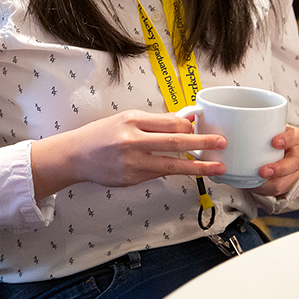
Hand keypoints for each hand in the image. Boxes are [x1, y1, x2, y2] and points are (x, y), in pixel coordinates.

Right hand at [31, 110, 225, 198]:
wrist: (76, 155)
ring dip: (198, 167)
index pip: (169, 122)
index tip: (205, 128)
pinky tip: (185, 171)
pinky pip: (158, 175)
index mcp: (132, 121)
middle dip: (202, 143)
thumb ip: (153, 122)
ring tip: (218, 168)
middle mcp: (132, 141)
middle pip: (175, 142)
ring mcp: (132, 162)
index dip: (190, 126)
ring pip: (172, 165)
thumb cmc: (102, 135)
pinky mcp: (132, 179)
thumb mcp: (125, 120)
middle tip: (222, 143)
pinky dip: (172, 172)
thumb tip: (184, 121)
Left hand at [249, 125, 298, 197]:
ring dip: (276, 179)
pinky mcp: (287, 181)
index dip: (288, 138)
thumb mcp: (254, 136)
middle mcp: (293, 152)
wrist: (260, 164)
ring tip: (261, 178)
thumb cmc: (258, 146)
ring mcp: (292, 168)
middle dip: (281, 167)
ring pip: (291, 176)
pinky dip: (271, 187)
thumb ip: (244, 132)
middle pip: (295, 159)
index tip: (274, 142)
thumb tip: (220, 133)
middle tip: (264, 170)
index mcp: (288, 138)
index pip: (296, 135)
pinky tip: (262, 185)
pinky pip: (283, 187)